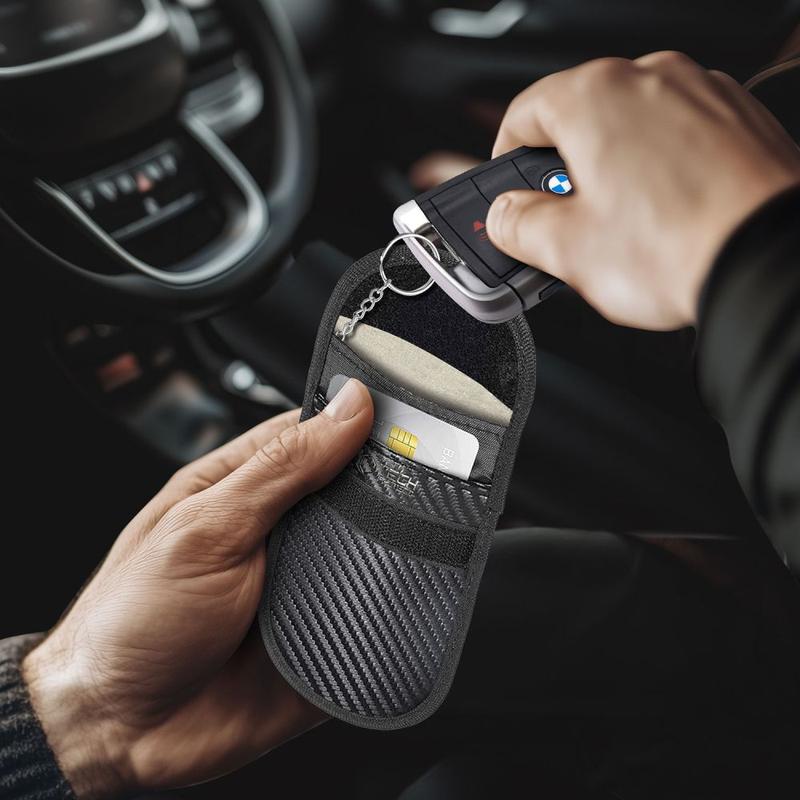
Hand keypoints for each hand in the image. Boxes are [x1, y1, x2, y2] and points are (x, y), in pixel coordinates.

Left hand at [23, 380, 372, 798]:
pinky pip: (372, 615)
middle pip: (350, 494)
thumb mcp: (205, 528)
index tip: (400, 423)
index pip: (314, 435)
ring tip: (406, 550)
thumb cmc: (130, 623)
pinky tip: (400, 601)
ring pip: (370, 552)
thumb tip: (347, 411)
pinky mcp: (321, 636)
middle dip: (381, 493)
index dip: (357, 425)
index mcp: (241, 488)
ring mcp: (300, 585)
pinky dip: (389, 609)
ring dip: (387, 552)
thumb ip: (281, 469)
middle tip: (413, 491)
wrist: (119, 736)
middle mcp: (275, 533)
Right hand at [486, 52, 799, 328]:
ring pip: (632, 124)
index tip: (509, 188)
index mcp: (595, 97)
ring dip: (613, 167)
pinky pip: (679, 134)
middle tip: (559, 219)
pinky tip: (662, 215)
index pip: (523, 112)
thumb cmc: (679, 248)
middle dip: (561, 168)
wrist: (770, 261)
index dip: (505, 156)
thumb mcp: (565, 250)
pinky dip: (661, 166)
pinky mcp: (739, 117)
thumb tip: (505, 216)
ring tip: (617, 226)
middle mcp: (650, 78)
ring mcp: (701, 92)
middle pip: (579, 116)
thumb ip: (516, 225)